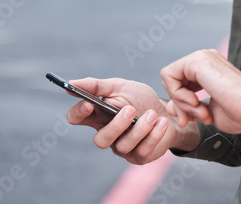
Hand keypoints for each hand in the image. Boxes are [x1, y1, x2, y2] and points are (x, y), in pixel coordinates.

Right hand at [64, 77, 198, 164]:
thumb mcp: (120, 87)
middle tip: (131, 109)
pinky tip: (161, 123)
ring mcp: (122, 148)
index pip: (77, 118)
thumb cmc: (140, 99)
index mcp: (98, 116)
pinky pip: (142, 151)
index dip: (78, 113)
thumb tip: (72, 83)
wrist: (168, 112)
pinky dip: (153, 135)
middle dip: (116, 125)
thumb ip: (97, 86)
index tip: (88, 103)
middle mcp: (107, 134)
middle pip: (101, 140)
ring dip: (140, 129)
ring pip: (122, 146)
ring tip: (152, 114)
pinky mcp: (139, 157)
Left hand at [159, 49, 240, 133]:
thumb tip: (170, 107)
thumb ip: (188, 108)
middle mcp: (203, 59)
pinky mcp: (196, 60)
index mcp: (207, 69)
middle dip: (178, 104)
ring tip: (200, 112)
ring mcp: (200, 57)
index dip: (181, 104)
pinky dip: (177, 95)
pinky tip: (196, 103)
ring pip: (169, 78)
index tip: (191, 120)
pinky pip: (169, 76)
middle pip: (172, 80)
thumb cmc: (239, 112)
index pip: (180, 83)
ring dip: (180, 102)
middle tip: (190, 120)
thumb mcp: (207, 112)